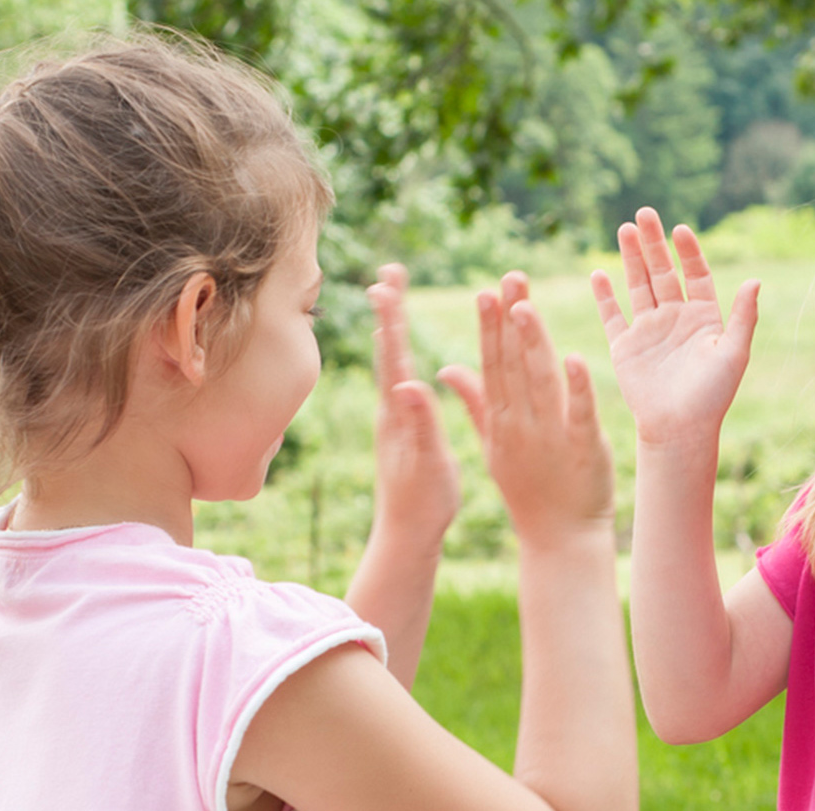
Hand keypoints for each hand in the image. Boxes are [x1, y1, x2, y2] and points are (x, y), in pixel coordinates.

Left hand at [366, 264, 460, 544]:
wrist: (407, 534)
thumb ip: (420, 424)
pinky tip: (395, 349)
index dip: (392, 318)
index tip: (386, 282)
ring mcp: (392, 417)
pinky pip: (396, 377)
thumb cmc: (424, 503)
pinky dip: (395, 352)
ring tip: (389, 295)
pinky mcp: (399, 427)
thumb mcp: (428, 464)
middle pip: (387, 348)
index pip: (395, 356)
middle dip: (389, 309)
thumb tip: (408, 384)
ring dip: (390, 325)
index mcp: (399, 413)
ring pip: (390, 361)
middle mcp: (390, 409)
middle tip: (387, 272)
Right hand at [440, 271, 612, 543]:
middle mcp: (520, 424)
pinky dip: (577, 387)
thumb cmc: (529, 490)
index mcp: (500, 420)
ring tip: (526, 306)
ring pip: (539, 382)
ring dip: (532, 343)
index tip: (486, 290)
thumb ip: (474, 403)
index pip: (492, 365)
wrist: (559, 538)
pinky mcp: (582, 448)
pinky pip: (578, 413)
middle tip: (508, 279)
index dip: (490, 328)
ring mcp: (550, 436)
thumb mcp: (494, 445)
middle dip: (508, 322)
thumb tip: (446, 367)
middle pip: (512, 365)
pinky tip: (574, 357)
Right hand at [590, 207, 759, 447]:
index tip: (680, 230)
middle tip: (645, 214)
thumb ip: (743, 316)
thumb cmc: (712, 396)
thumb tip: (754, 280)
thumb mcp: (733, 353)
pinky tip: (598, 274)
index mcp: (704, 318)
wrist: (679, 430)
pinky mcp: (625, 346)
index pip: (696, 275)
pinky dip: (604, 296)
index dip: (688, 252)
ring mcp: (648, 330)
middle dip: (654, 243)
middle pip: (663, 272)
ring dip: (631, 259)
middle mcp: (675, 319)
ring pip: (638, 285)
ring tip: (624, 229)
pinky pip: (612, 315)